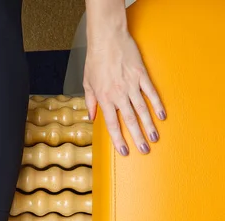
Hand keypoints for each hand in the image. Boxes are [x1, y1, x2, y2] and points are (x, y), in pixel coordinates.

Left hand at [84, 29, 165, 155]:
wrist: (107, 39)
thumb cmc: (95, 61)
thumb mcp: (87, 83)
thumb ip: (90, 102)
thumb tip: (92, 117)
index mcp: (104, 98)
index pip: (112, 124)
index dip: (118, 139)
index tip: (124, 151)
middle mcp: (118, 94)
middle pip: (129, 120)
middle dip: (137, 137)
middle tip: (144, 149)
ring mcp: (131, 84)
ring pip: (142, 109)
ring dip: (149, 125)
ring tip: (154, 137)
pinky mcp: (141, 75)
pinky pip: (151, 93)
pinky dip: (157, 104)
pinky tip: (162, 115)